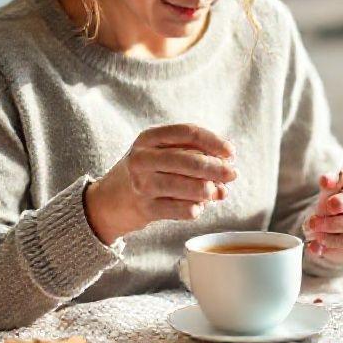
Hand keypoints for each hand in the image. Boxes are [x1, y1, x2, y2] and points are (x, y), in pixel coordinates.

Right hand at [84, 124, 237, 244]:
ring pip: (186, 186)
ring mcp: (142, 184)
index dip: (214, 141)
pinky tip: (198, 207)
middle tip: (233, 174)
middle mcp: (142, 158)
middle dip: (216, 168)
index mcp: (148, 138)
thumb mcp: (159, 153)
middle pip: (189, 160)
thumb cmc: (145, 172)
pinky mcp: (145, 209)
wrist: (109, 201)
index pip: (188, 132)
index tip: (231, 152)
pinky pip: (180, 209)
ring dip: (208, 191)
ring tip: (216, 193)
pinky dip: (195, 208)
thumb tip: (227, 168)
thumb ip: (192, 154)